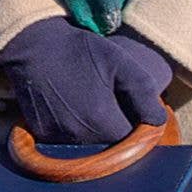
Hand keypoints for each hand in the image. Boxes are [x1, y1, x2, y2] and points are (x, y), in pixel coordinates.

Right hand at [0, 18, 171, 148]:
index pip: (130, 142)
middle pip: (108, 147)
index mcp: (101, 121)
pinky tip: (73, 108)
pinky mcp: (40, 133)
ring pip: (87, 146)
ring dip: (94, 132)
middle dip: (115, 131)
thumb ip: (144, 93)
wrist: (33, 44)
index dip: (136, 129)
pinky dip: (73, 130)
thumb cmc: (80, 50)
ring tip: (92, 105)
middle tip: (113, 105)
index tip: (134, 112)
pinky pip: (65, 141)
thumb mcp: (120, 62)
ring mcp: (55, 136)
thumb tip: (158, 121)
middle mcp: (77, 135)